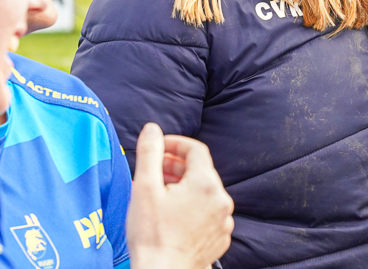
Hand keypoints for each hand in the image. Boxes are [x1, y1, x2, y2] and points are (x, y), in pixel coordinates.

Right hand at [127, 123, 234, 268]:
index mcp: (206, 184)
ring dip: (183, 186)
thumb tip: (152, 129)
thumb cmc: (152, 235)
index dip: (175, 143)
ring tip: (159, 193)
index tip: (157, 148)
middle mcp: (221, 200)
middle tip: (153, 171)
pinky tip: (172, 214)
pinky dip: (192, 206)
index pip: (196, 149)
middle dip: (176, 165)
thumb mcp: (144, 187)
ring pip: (204, 191)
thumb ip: (150, 152)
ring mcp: (223, 221)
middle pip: (200, 170)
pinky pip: (207, 212)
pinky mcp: (219, 238)